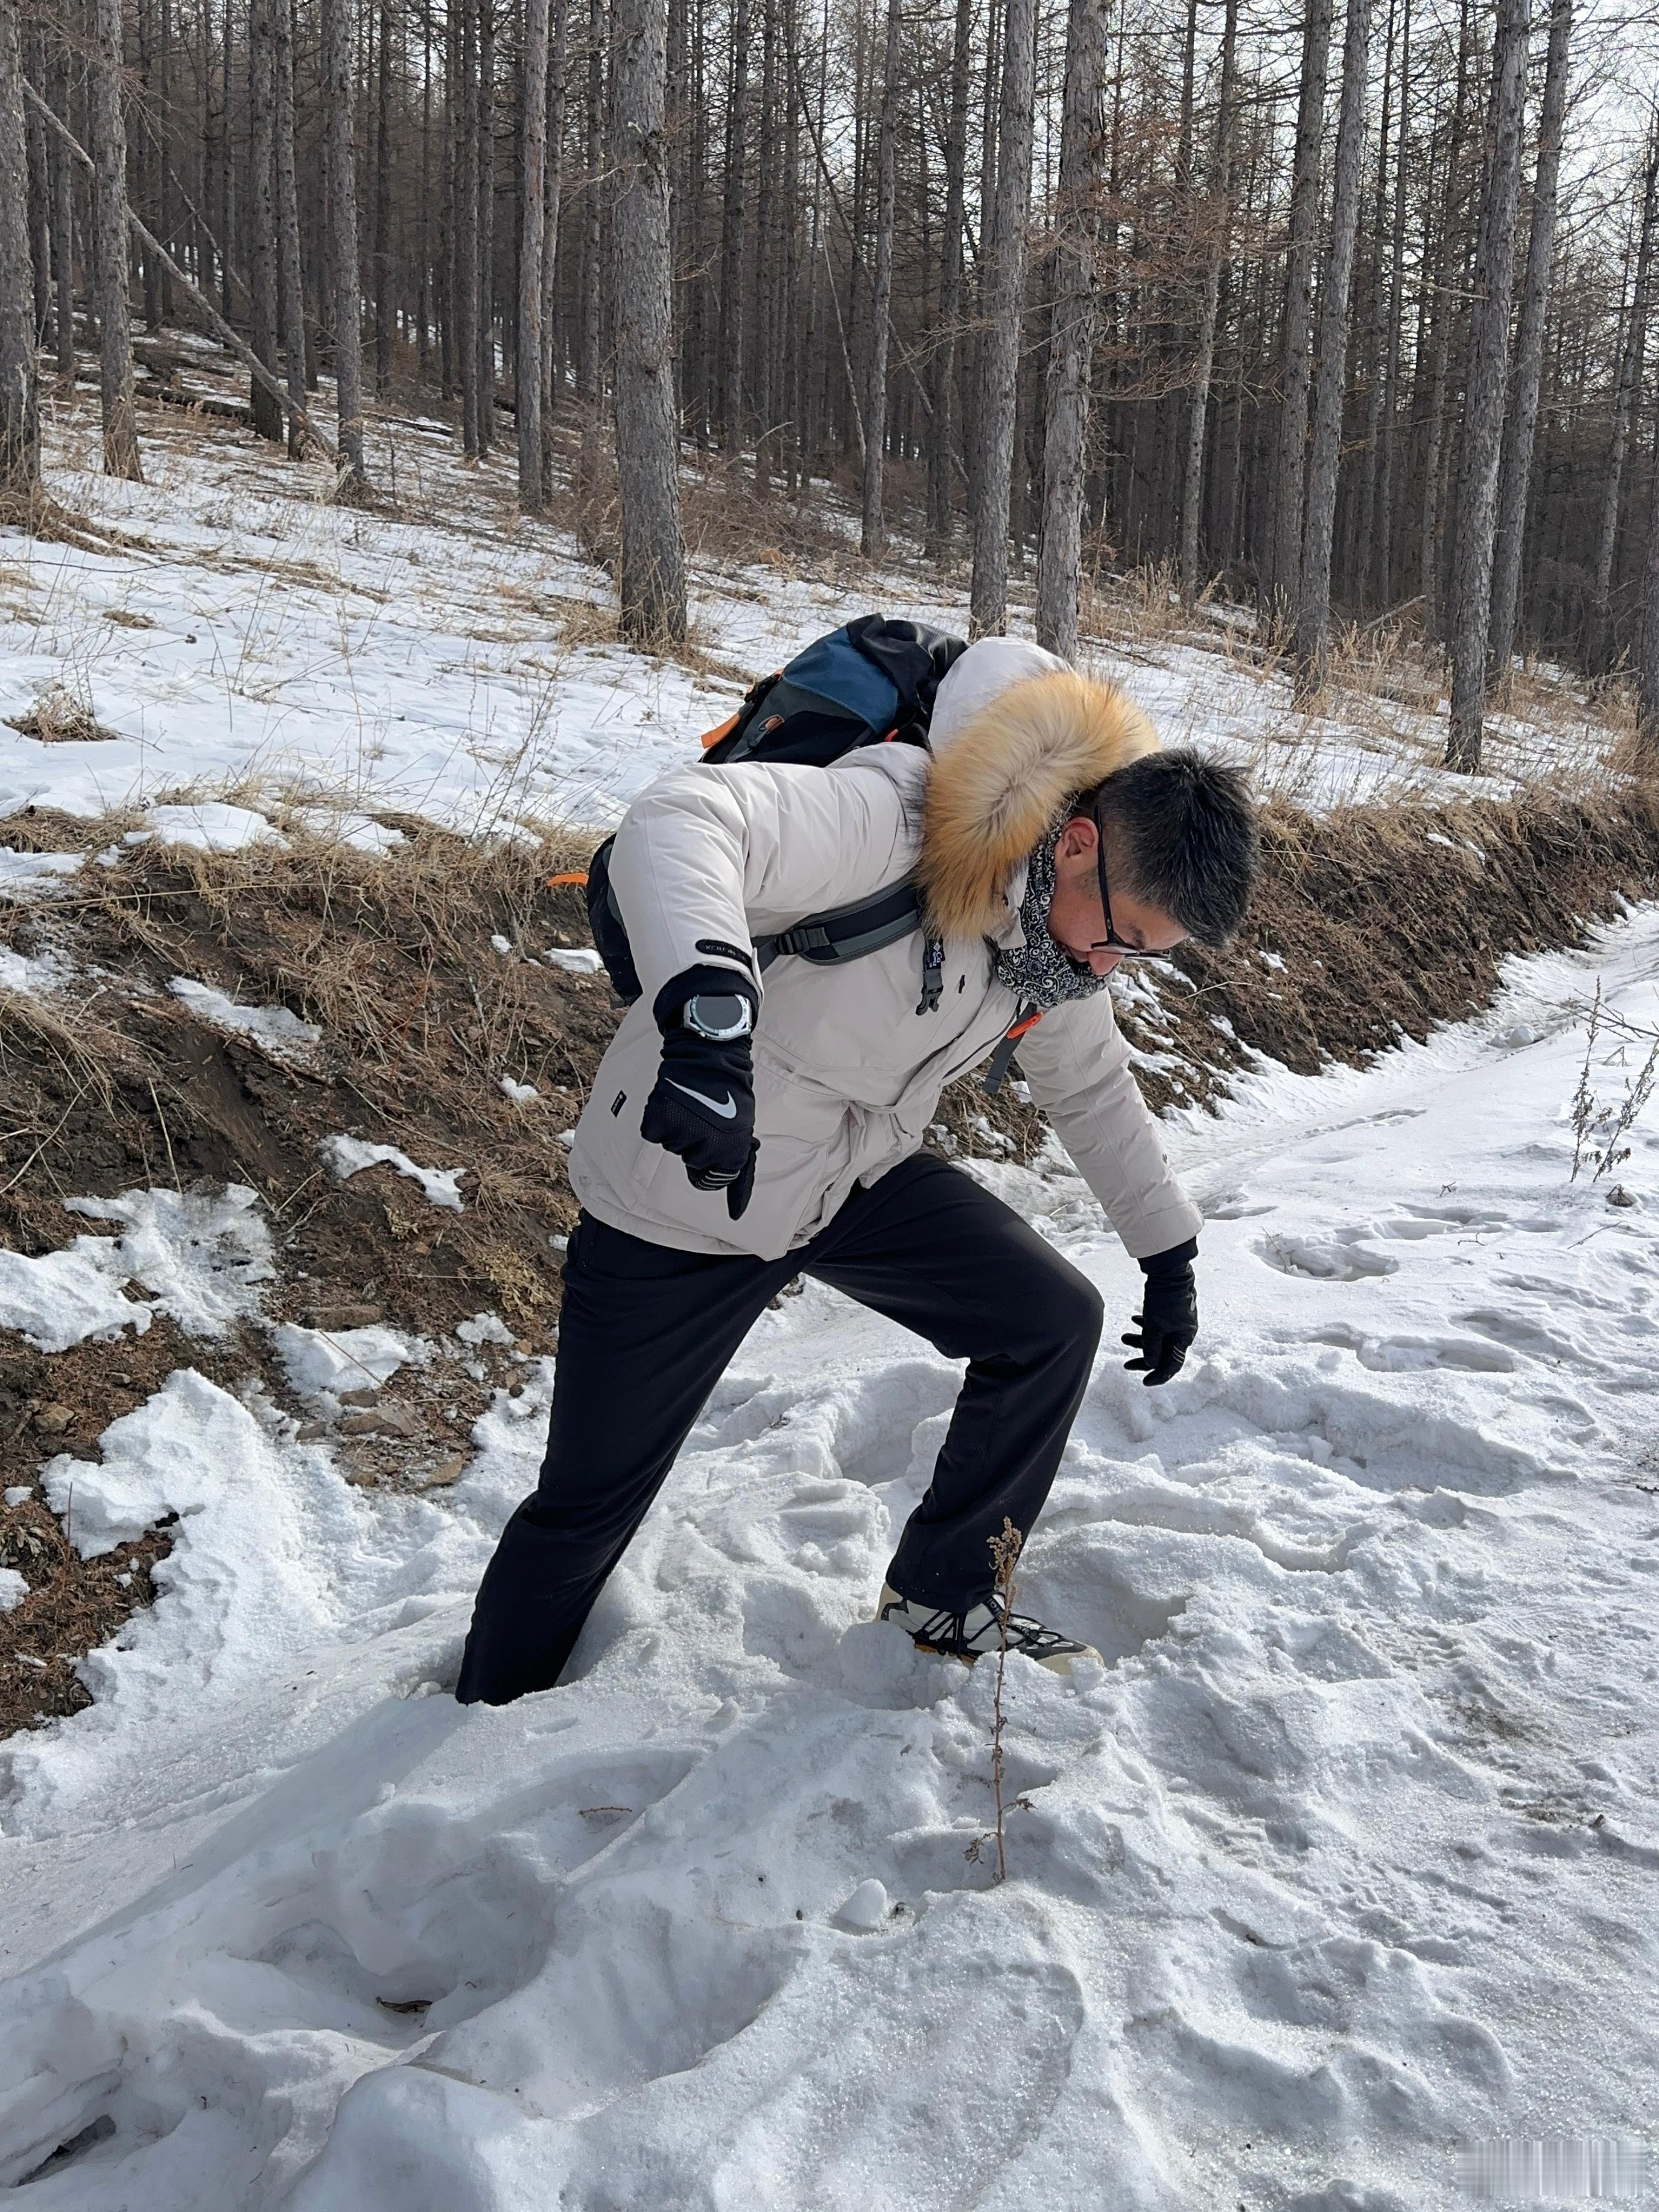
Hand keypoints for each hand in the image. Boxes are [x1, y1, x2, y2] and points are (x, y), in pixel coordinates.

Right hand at [642, 972, 758, 1219]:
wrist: (709, 1051)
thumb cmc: (729, 1088)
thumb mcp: (741, 1125)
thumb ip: (733, 1159)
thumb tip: (734, 1208)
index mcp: (732, 1149)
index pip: (717, 1180)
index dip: (718, 1170)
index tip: (723, 1165)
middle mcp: (708, 1146)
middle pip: (693, 1165)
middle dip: (697, 1145)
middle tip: (706, 1116)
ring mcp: (682, 1134)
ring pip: (674, 1146)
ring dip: (680, 1128)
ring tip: (692, 1103)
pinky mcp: (658, 1121)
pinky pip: (655, 1133)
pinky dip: (660, 1119)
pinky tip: (673, 1101)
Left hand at [1123, 1237, 1197, 1385]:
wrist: (1169, 1271)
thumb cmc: (1164, 1300)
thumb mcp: (1155, 1327)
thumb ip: (1152, 1348)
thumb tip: (1150, 1364)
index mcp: (1184, 1338)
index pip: (1172, 1365)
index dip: (1158, 1375)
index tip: (1144, 1382)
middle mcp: (1183, 1331)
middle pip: (1163, 1352)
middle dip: (1144, 1358)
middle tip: (1126, 1365)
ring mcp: (1177, 1320)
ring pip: (1158, 1337)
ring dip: (1140, 1340)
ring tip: (1123, 1337)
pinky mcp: (1170, 1309)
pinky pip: (1157, 1324)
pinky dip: (1145, 1325)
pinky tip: (1133, 1320)